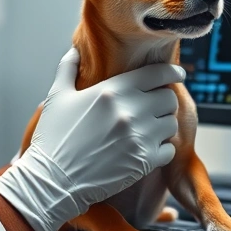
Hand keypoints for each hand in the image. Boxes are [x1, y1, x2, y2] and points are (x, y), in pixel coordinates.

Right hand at [0, 47, 182, 230]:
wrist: (52, 180)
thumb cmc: (53, 138)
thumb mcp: (57, 97)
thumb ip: (67, 68)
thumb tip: (74, 50)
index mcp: (112, 91)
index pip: (157, 73)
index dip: (172, 72)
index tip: (178, 74)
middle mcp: (130, 111)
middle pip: (169, 97)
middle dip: (164, 101)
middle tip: (155, 108)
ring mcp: (139, 137)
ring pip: (171, 123)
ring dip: (163, 125)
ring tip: (149, 129)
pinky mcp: (143, 161)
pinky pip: (169, 149)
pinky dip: (162, 149)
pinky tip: (146, 150)